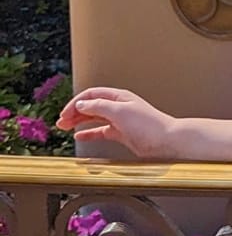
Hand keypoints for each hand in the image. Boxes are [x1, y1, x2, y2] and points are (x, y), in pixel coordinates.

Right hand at [59, 87, 176, 159]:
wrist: (167, 141)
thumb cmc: (149, 125)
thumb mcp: (120, 111)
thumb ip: (99, 106)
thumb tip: (81, 103)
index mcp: (119, 97)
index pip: (91, 95)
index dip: (76, 103)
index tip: (64, 114)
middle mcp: (119, 107)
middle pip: (91, 105)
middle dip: (74, 112)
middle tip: (60, 122)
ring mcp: (120, 120)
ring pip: (94, 118)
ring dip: (79, 121)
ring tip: (65, 127)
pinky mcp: (123, 134)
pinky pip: (101, 131)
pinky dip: (89, 133)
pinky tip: (80, 135)